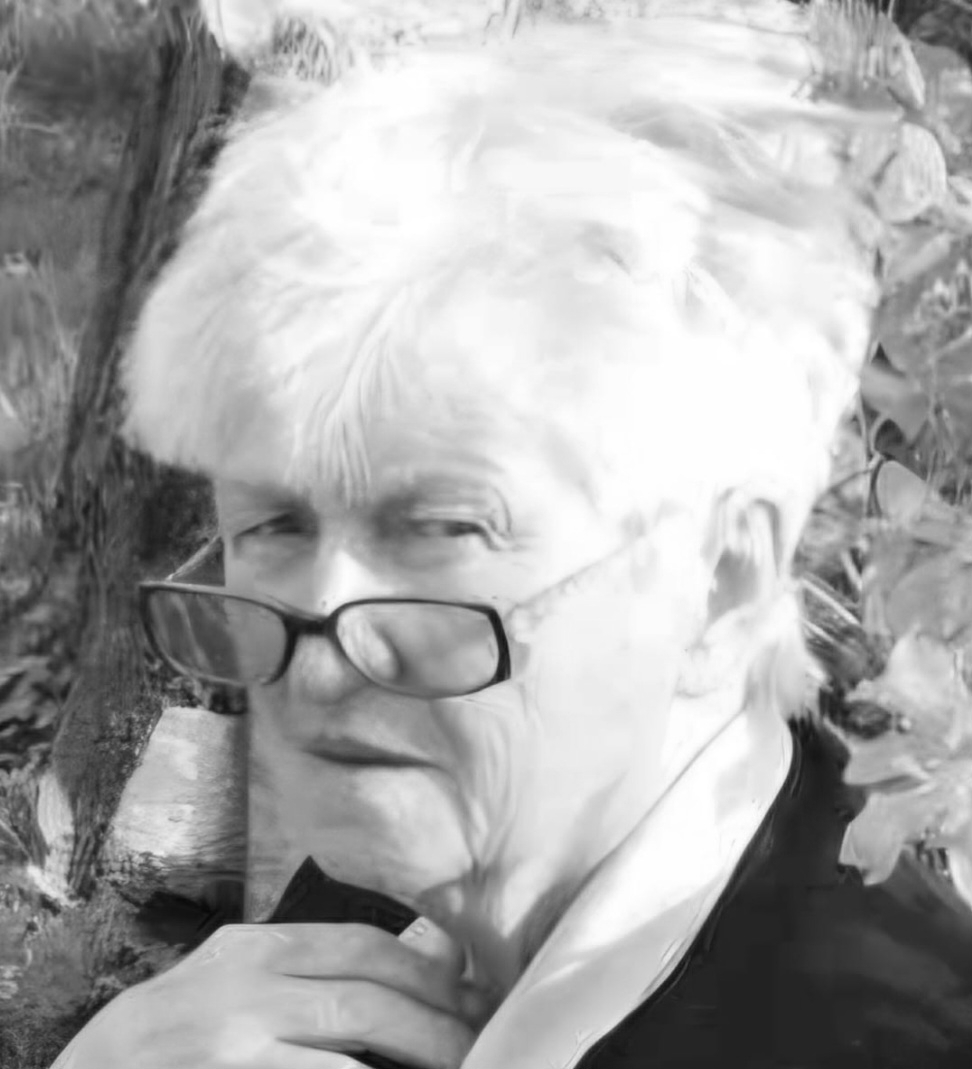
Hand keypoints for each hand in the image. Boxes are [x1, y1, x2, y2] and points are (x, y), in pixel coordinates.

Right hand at [50, 918, 486, 1068]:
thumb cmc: (167, 1039)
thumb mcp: (229, 983)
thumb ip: (303, 970)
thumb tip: (406, 966)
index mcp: (251, 948)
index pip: (360, 944)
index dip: (428, 969)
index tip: (471, 991)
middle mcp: (243, 986)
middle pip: (366, 995)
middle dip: (437, 1021)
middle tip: (481, 1041)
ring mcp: (229, 1044)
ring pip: (349, 1048)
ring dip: (416, 1060)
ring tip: (461, 1068)